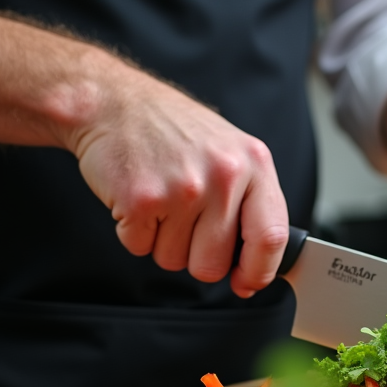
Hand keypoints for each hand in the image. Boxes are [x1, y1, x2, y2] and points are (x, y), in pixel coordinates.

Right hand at [60, 62, 288, 298]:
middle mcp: (223, 175)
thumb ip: (251, 204)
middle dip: (195, 255)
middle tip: (184, 218)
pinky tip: (139, 198)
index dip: (258, 272)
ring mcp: (183, 188)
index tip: (246, 283)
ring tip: (161, 200)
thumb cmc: (175, 131)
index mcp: (254, 164)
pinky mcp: (142, 199)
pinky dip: (134, 232)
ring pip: (175, 261)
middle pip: (215, 264)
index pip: (272, 236)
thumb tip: (257, 267)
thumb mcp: (231, 154)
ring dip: (163, 241)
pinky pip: (140, 249)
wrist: (115, 103)